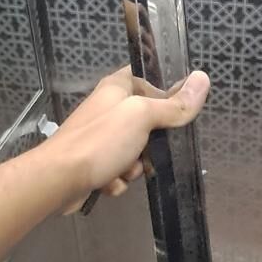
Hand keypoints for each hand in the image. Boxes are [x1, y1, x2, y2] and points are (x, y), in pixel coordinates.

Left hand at [46, 66, 210, 213]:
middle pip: (148, 122)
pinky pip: (119, 171)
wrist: (57, 180)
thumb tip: (203, 79)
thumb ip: (174, 105)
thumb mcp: (142, 117)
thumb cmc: (100, 141)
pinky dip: (116, 180)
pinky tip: (107, 183)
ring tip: (121, 169)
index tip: (177, 110)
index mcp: (117, 87)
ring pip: (136, 151)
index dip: (166, 93)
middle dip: (151, 143)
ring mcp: (100, 137)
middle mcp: (108, 108)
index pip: (150, 79)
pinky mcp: (94, 163)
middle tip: (147, 149)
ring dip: (134, 166)